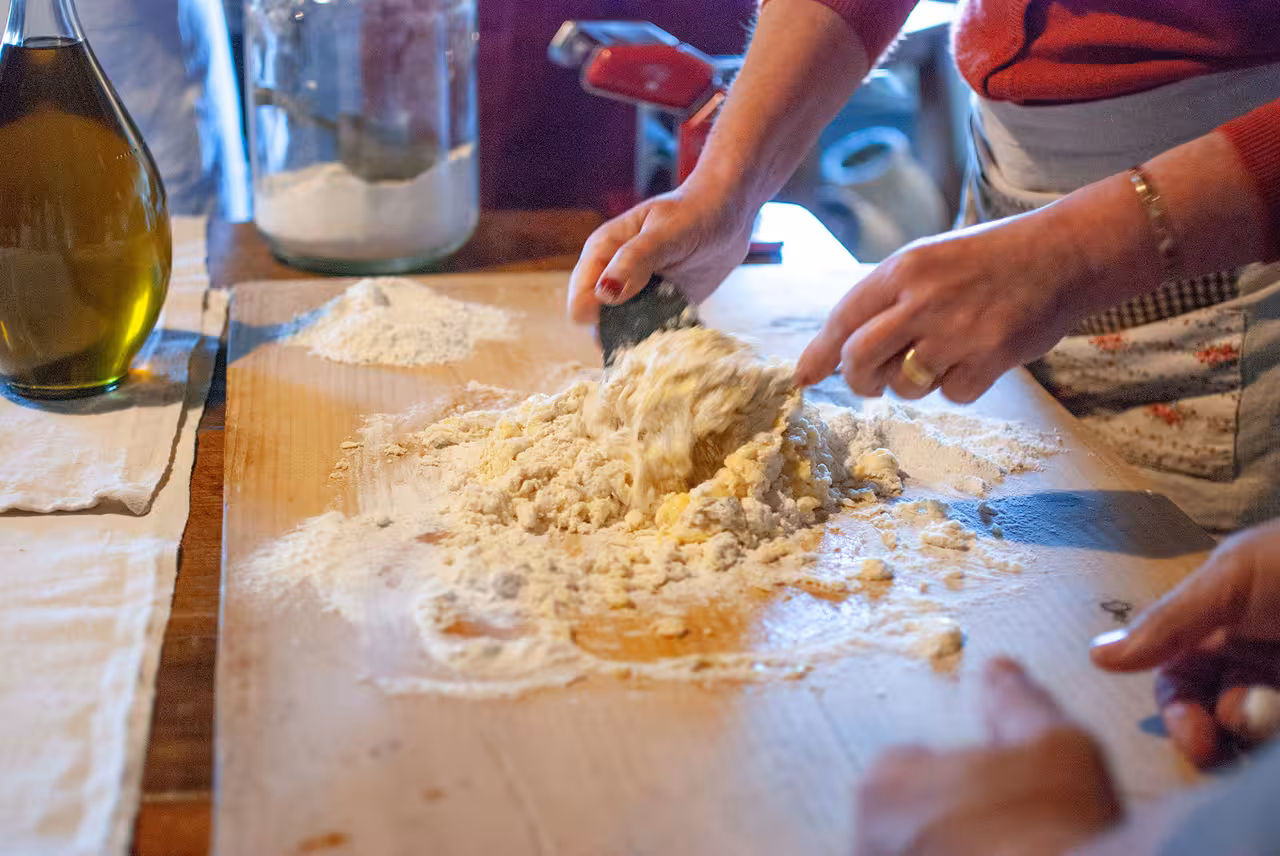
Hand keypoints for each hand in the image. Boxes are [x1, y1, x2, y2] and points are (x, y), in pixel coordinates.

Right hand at [566, 182, 755, 325]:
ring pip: (624, 334)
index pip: (580, 300)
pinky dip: (663, 340)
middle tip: (655, 323)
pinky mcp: (659, 309)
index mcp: (601, 254)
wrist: (730, 215)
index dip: (598, 315)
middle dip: (621, 333)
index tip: (632, 308)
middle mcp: (613, 277)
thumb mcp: (664, 232)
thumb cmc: (694, 212)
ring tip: (669, 328)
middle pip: (599, 325)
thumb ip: (633, 260)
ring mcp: (635, 296)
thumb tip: (603, 293)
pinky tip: (680, 332)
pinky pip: (652, 335)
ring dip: (642, 341)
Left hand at [794, 207, 1094, 402]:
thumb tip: (837, 352)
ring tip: (941, 353)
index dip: (819, 354)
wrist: (1064, 253)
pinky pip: (951, 394)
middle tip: (869, 383)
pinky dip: (958, 385)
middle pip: (859, 359)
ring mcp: (957, 330)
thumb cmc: (987, 260)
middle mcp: (924, 298)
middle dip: (857, 380)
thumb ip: (884, 299)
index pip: (843, 318)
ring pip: (905, 384)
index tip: (802, 378)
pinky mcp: (990, 357)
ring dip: (913, 383)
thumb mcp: (928, 260)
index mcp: (904, 268)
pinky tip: (975, 358)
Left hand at [854, 658, 1121, 855]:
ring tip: (1011, 852)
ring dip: (946, 850)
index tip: (997, 796)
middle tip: (1008, 835)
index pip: (909, 767)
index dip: (959, 780)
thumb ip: (1016, 704)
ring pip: (915, 852)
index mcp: (888, 783)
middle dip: (948, 825)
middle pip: (908, 821)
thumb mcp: (1055, 744)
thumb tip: (999, 672)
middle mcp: (870, 839)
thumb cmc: (1058, 829)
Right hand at [1091, 518, 1279, 767]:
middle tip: (1225, 747)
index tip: (1196, 740)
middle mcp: (1253, 663)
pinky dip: (1272, 737)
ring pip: (1252, 728)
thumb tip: (1097, 658)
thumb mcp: (1230, 578)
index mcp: (1219, 629)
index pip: (1179, 682)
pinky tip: (1274, 724)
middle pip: (1214, 716)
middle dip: (1215, 733)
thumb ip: (1168, 622)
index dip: (1180, 712)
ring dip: (1255, 730)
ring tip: (1271, 718)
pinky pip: (1274, 734)